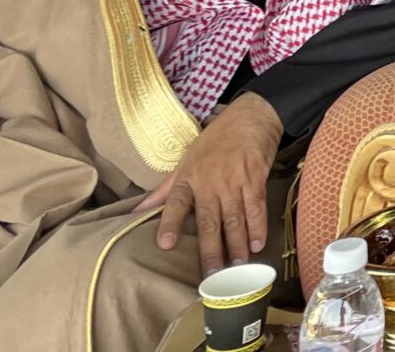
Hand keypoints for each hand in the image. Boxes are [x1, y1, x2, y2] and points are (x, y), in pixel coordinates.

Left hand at [134, 93, 282, 274]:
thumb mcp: (186, 160)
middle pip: (209, 221)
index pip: (176, 203)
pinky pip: (256, 208)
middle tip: (212, 276)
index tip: (166, 244)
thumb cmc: (216, 139)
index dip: (170, 223)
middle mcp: (211, 182)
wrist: (250, 117)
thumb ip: (165, 190)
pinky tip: (257, 245)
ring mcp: (234, 181)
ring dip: (236, 245)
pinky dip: (257, 227)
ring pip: (234, 219)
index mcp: (190, 177)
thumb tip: (137, 211)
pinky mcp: (256, 180)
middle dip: (210, 250)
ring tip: (236, 269)